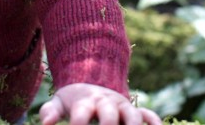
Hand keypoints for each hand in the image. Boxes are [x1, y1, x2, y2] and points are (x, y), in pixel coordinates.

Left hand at [40, 83, 161, 124]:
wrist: (92, 84)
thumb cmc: (73, 101)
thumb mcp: (59, 102)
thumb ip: (50, 112)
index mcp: (86, 101)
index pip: (82, 113)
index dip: (78, 124)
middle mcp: (106, 102)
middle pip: (109, 113)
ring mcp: (122, 107)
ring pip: (133, 115)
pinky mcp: (135, 111)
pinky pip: (149, 115)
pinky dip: (155, 122)